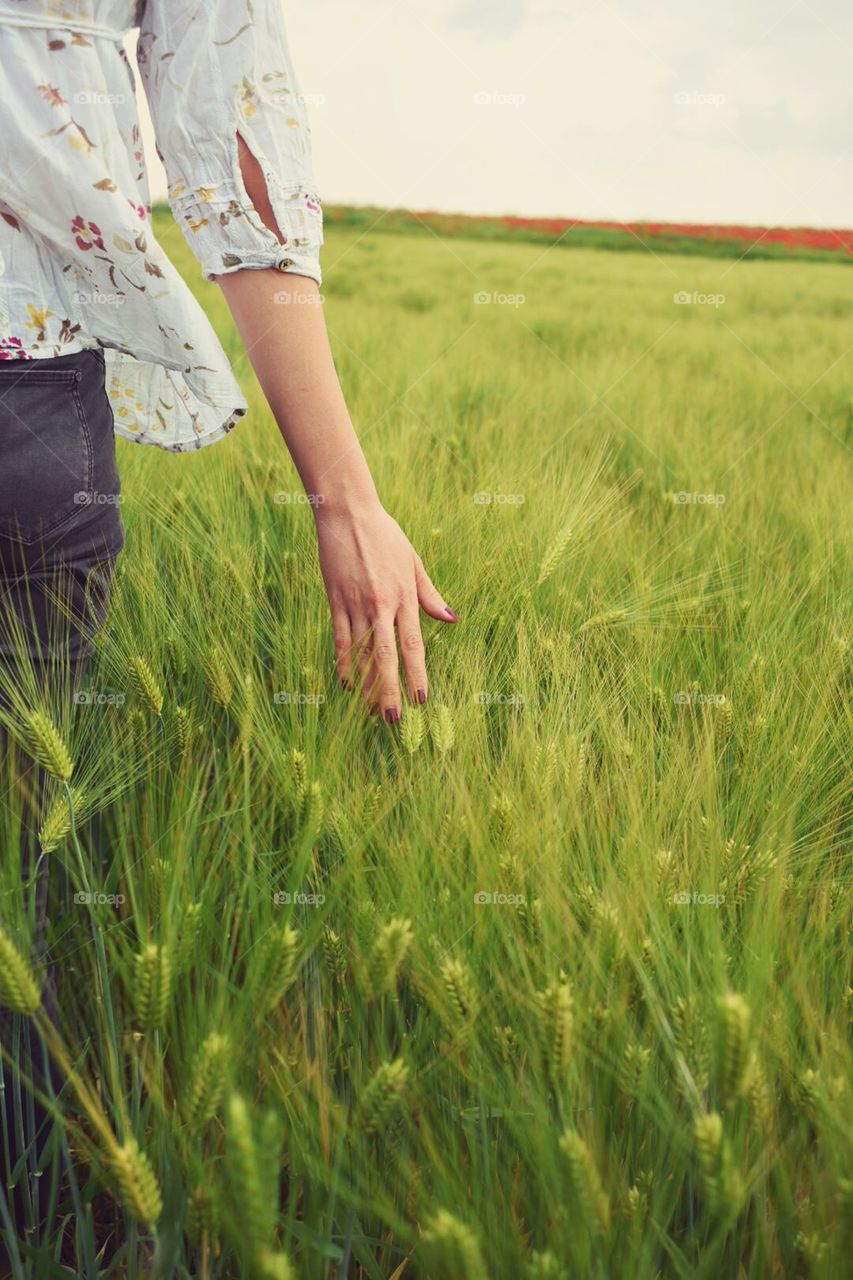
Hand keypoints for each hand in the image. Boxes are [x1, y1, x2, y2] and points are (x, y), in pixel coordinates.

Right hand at [313, 500, 458, 719]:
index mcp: (404, 596)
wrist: (348, 513)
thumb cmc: (385, 535)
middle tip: (395, 719)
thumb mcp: (414, 561)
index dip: (417, 673)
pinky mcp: (335, 601)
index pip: (413, 644)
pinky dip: (343, 664)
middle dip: (390, 690)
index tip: (422, 698)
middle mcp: (381, 605)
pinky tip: (346, 684)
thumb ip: (430, 595)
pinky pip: (340, 639)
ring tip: (370, 712)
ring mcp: (355, 604)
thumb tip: (453, 619)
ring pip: (361, 653)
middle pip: (386, 657)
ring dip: (366, 685)